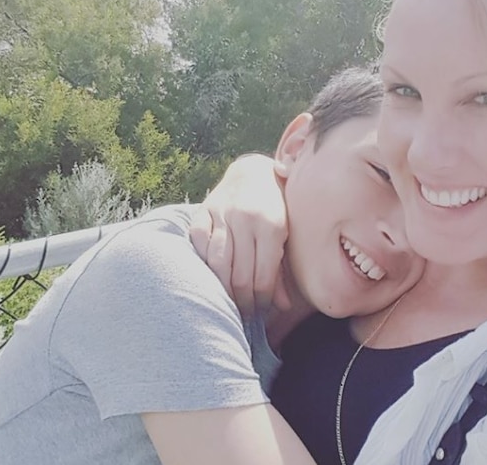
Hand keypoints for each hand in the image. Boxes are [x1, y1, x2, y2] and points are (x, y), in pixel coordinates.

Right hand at [190, 154, 290, 316]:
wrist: (254, 171)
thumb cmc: (276, 210)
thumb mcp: (287, 236)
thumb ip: (283, 270)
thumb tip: (283, 306)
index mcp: (273, 227)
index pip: (263, 278)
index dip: (261, 301)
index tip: (260, 311)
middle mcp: (246, 220)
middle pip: (239, 275)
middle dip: (241, 301)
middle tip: (243, 314)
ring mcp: (222, 214)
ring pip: (217, 263)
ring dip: (222, 289)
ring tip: (228, 301)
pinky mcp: (204, 210)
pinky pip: (199, 243)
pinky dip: (204, 263)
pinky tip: (211, 275)